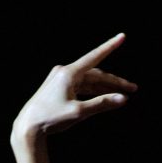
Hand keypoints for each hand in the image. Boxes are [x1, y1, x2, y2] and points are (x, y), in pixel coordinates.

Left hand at [12, 33, 137, 141]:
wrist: (29, 126)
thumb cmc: (51, 118)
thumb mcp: (79, 112)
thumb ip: (102, 104)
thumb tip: (123, 99)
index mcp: (69, 73)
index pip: (95, 57)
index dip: (110, 47)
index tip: (122, 36)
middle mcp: (65, 72)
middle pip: (96, 74)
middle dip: (115, 82)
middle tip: (133, 89)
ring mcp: (62, 78)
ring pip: (90, 80)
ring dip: (106, 87)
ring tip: (123, 94)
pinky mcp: (60, 86)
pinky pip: (83, 85)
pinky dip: (95, 90)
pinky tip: (105, 95)